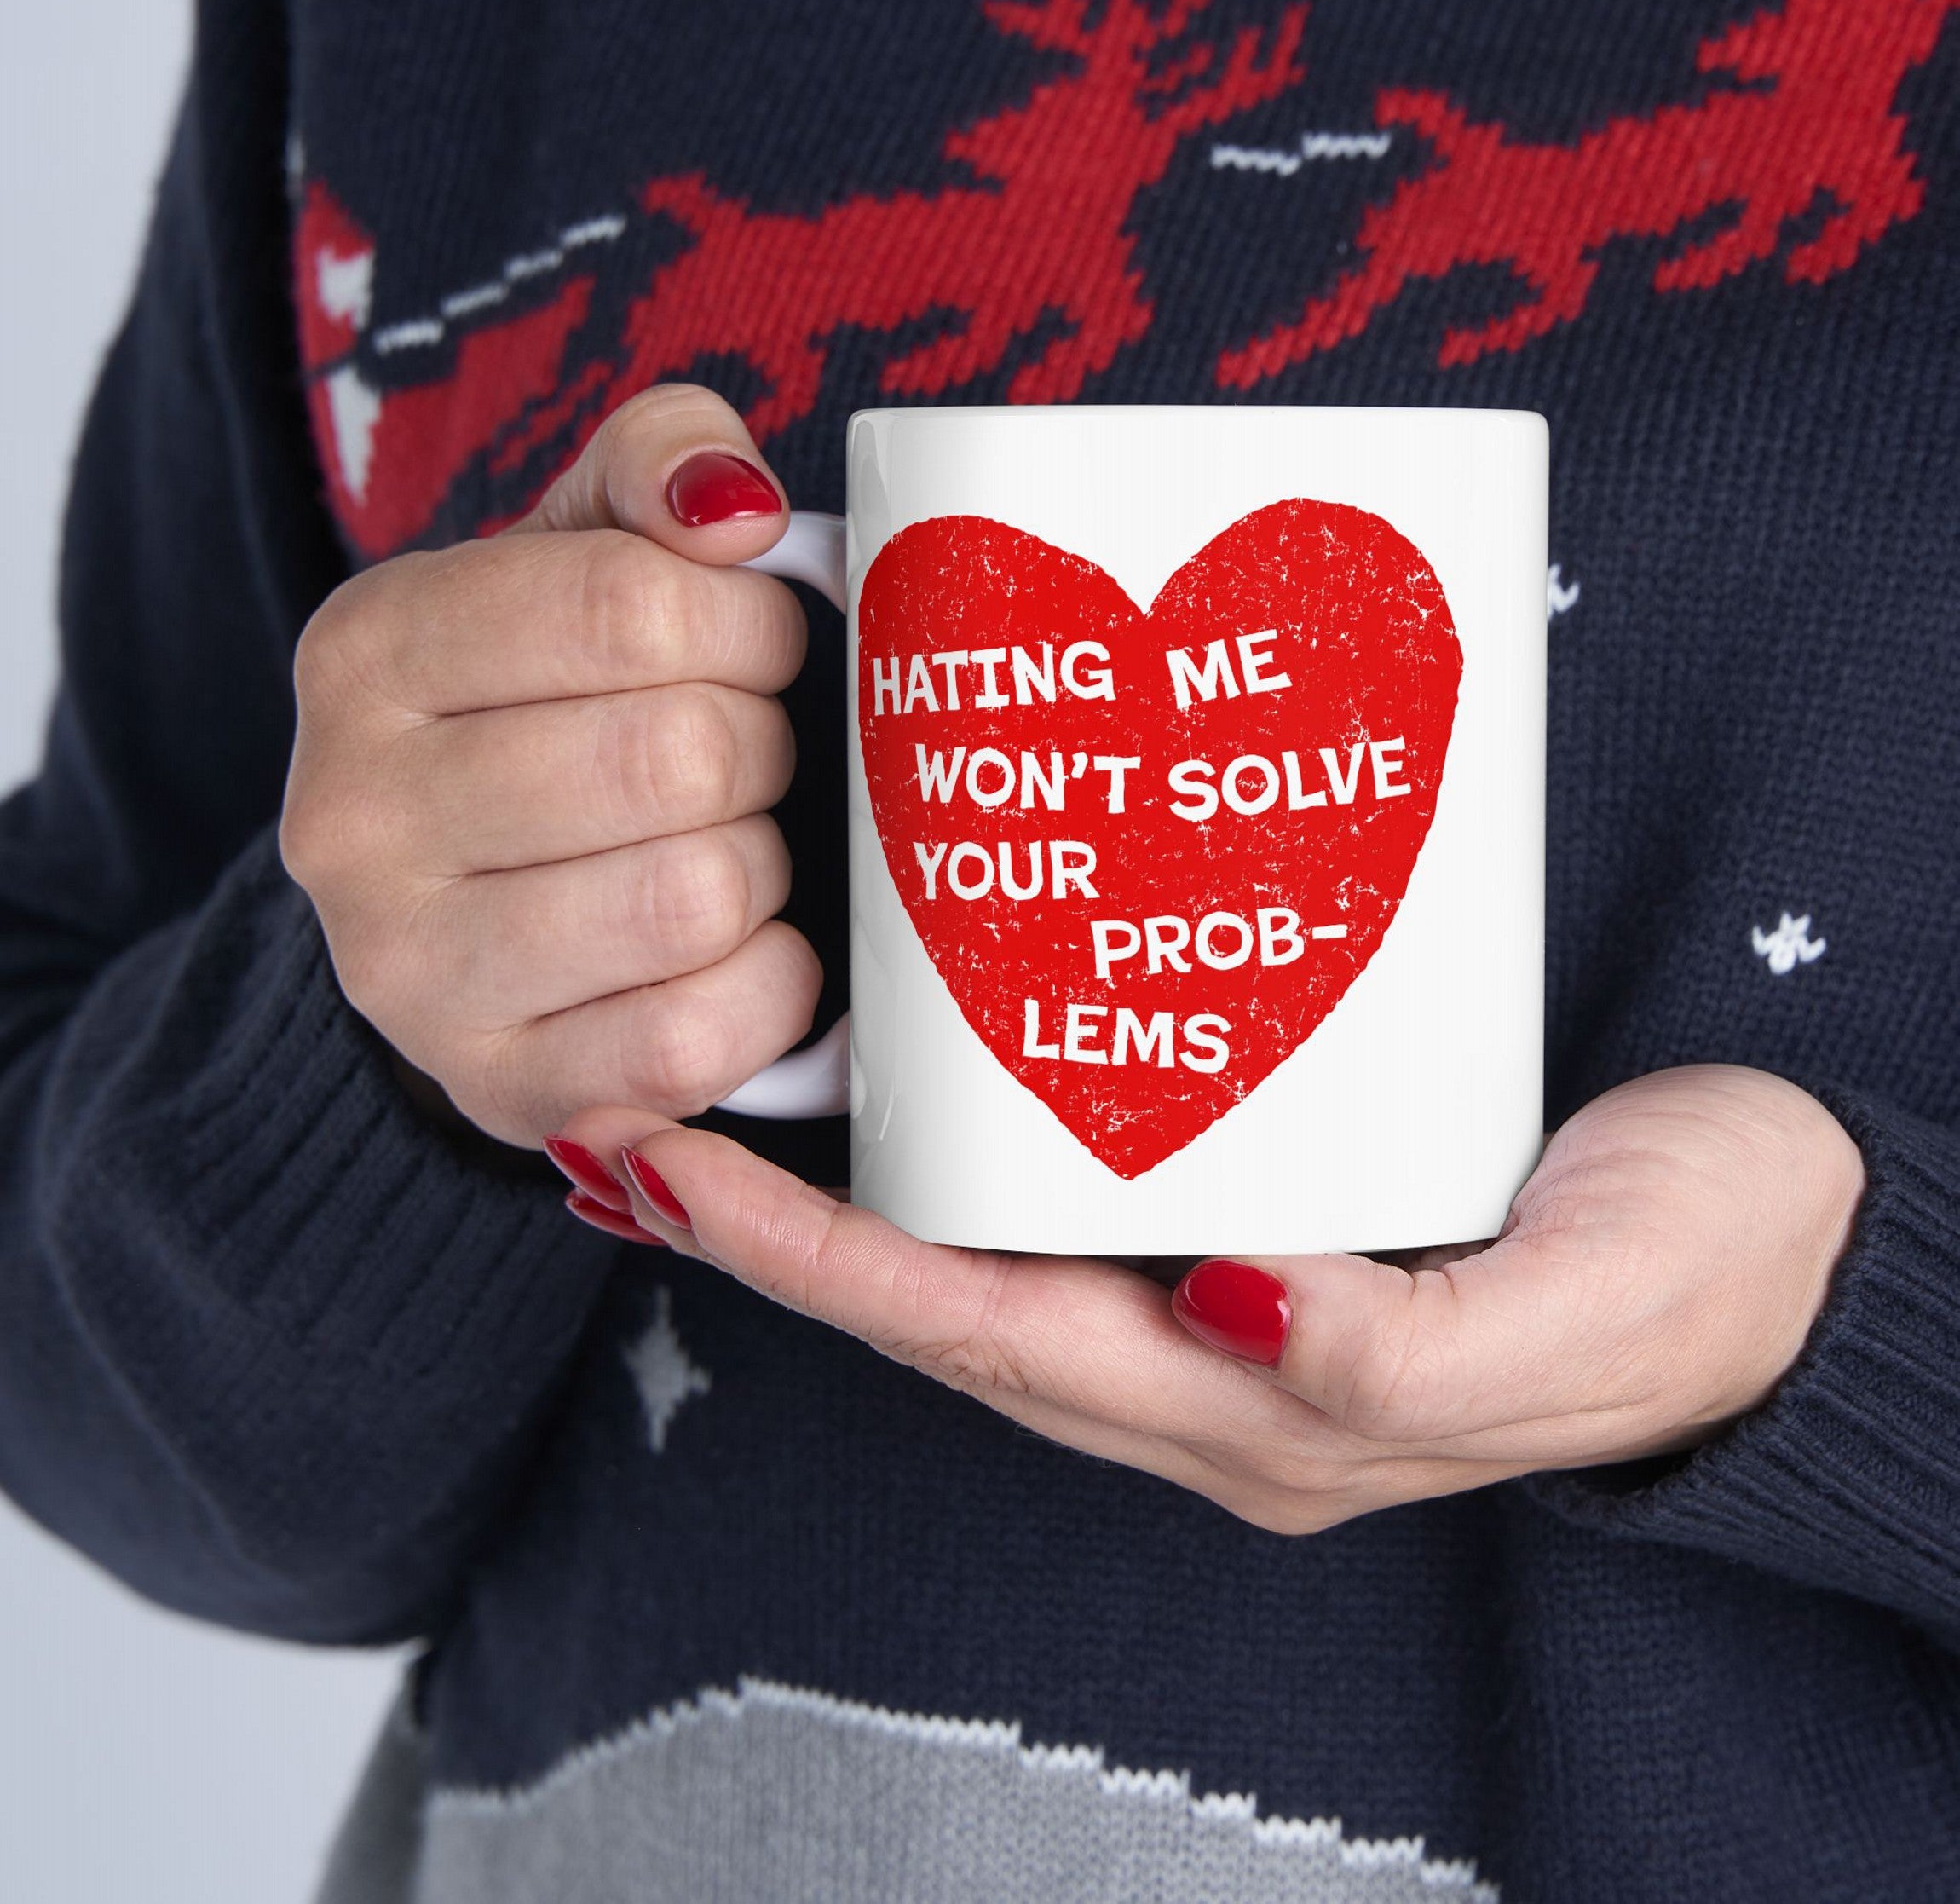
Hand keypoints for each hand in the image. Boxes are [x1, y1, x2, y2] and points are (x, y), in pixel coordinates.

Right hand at [281, 385, 819, 1146]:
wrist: (467, 904)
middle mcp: (353, 818)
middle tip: (744, 756)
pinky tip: (742, 949)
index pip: (632, 606)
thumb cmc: (554, 706)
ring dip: (760, 867)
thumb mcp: (581, 548)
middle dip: (759, 748)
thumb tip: (735, 507)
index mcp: (369, 652)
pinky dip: (768, 987)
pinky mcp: (500, 1089)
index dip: (747, 625)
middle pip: (678, 757)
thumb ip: (659, 465)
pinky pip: (696, 1039)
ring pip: (695, 897)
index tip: (755, 645)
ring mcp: (410, 975)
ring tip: (728, 846)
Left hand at [553, 1065, 1864, 1530]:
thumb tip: (1234, 1307)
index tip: (670, 1171)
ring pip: (996, 1258)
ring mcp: (1233, 1303)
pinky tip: (924, 1081)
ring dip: (850, 1200)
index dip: (818, 1268)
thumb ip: (1407, 1352)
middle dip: (779, 1236)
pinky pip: (1078, 1203)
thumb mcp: (1579, 1314)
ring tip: (725, 1097)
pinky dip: (969, 1157)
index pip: (987, 1341)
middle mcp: (1216, 1371)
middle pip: (950, 1307)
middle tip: (635, 1116)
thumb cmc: (1703, 1274)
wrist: (1800, 1239)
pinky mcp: (1273, 1214)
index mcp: (1265, 1414)